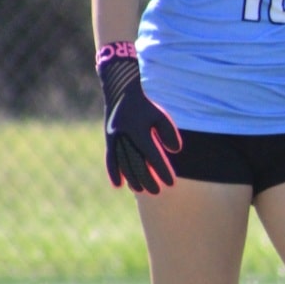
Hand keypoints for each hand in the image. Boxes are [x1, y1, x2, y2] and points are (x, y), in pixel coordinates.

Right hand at [96, 42, 181, 192]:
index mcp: (139, 131)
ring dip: (132, 179)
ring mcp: (115, 139)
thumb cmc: (145, 105)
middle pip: (137, 164)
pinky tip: (118, 186)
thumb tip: (175, 151)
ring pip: (123, 164)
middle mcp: (125, 137)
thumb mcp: (161, 116)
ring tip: (141, 190)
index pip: (153, 156)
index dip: (163, 170)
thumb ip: (169, 133)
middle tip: (158, 192)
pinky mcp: (109, 139)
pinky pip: (110, 159)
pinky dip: (114, 172)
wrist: (121, 92)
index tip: (172, 183)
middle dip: (148, 179)